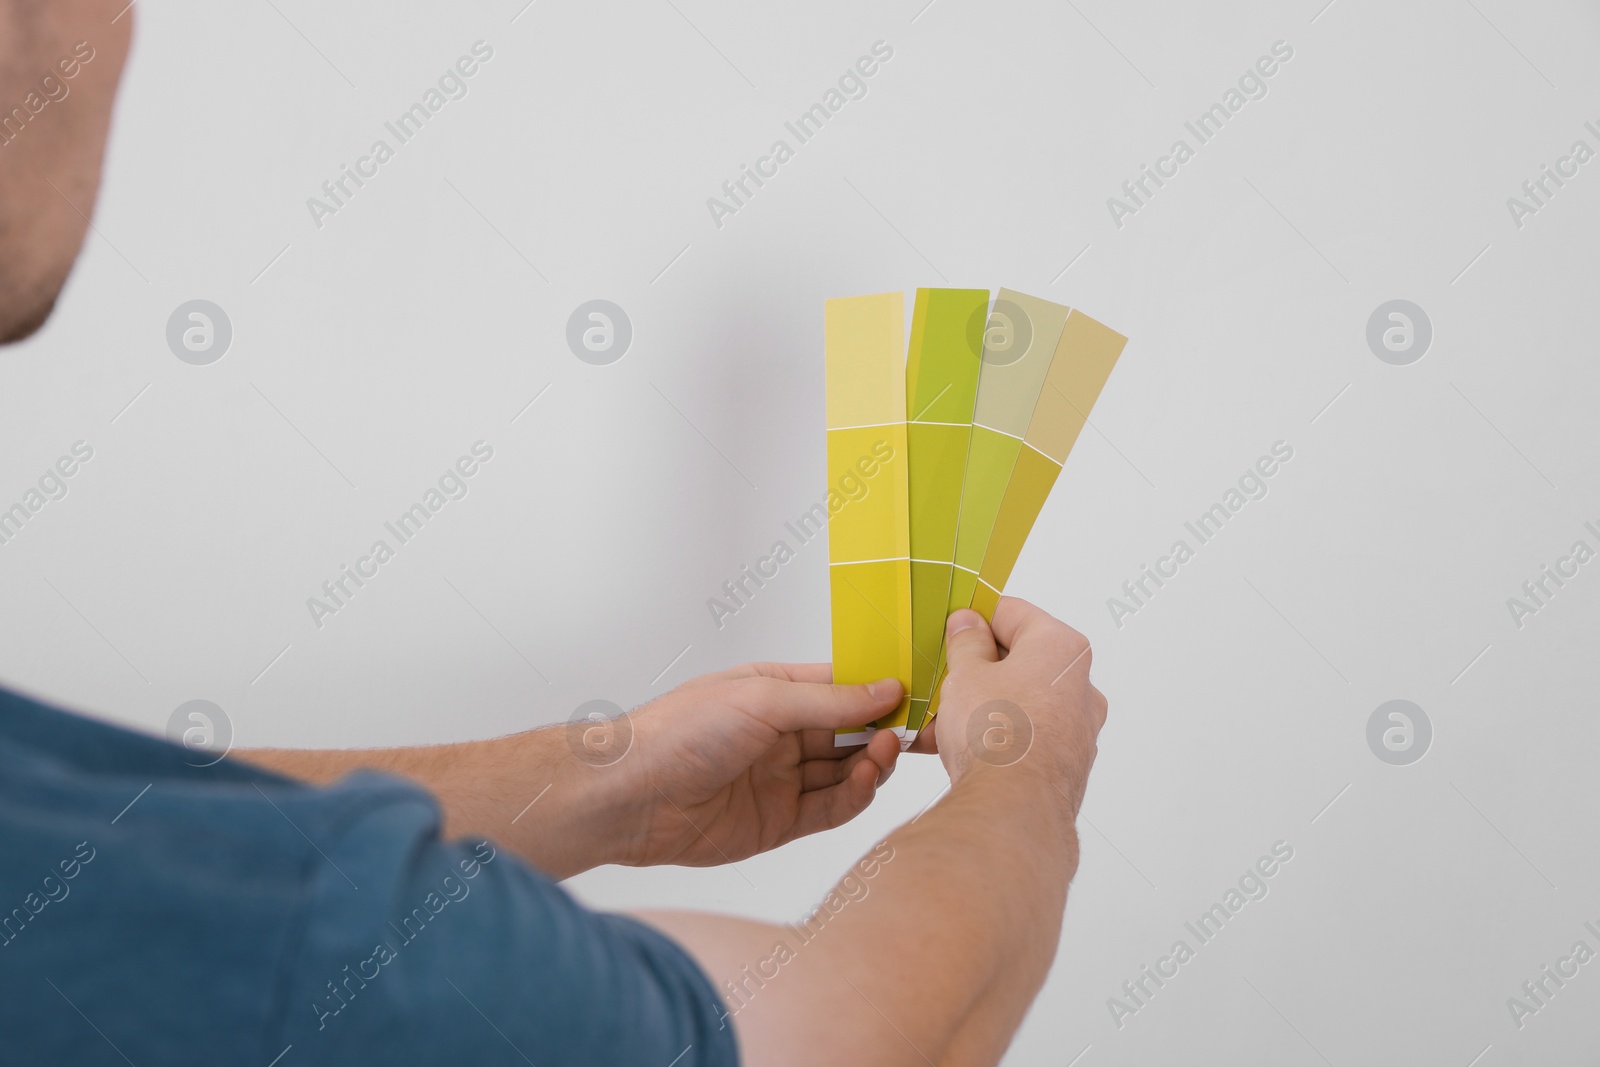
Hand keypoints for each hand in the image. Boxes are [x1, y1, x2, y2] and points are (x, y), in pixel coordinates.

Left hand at [614, 663, 904, 867]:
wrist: (630, 795)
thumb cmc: (681, 730)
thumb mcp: (762, 699)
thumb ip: (829, 700)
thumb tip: (886, 689)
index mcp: (776, 691)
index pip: (843, 685)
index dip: (882, 688)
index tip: (921, 690)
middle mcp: (782, 735)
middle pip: (852, 732)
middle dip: (887, 729)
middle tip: (923, 728)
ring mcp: (782, 780)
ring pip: (847, 771)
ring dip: (874, 762)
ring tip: (889, 751)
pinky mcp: (779, 823)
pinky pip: (831, 809)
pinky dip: (855, 796)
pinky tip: (867, 779)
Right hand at [913, 598, 1106, 811]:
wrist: (1013, 809)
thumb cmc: (995, 732)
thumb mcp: (965, 674)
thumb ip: (966, 643)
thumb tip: (969, 625)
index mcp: (1061, 647)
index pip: (1012, 613)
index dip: (975, 619)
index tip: (950, 630)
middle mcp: (1080, 685)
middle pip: (1019, 661)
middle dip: (976, 671)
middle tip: (941, 679)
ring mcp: (1078, 729)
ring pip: (1019, 704)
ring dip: (980, 707)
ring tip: (937, 723)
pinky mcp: (1067, 765)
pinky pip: (1025, 738)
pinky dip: (994, 738)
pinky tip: (955, 751)